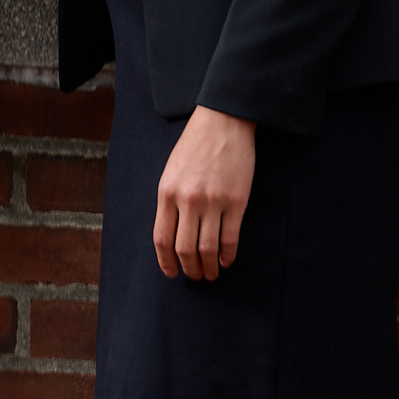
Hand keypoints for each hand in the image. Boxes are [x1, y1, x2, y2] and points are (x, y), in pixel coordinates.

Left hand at [154, 105, 255, 280]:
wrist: (223, 122)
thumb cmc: (195, 146)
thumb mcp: (171, 171)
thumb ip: (170, 201)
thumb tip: (172, 235)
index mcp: (167, 192)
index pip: (162, 238)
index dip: (166, 261)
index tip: (171, 273)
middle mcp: (188, 200)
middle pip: (184, 248)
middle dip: (189, 269)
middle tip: (195, 277)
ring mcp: (213, 201)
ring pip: (208, 248)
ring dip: (209, 267)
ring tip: (211, 274)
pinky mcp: (237, 201)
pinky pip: (230, 238)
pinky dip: (228, 255)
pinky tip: (227, 260)